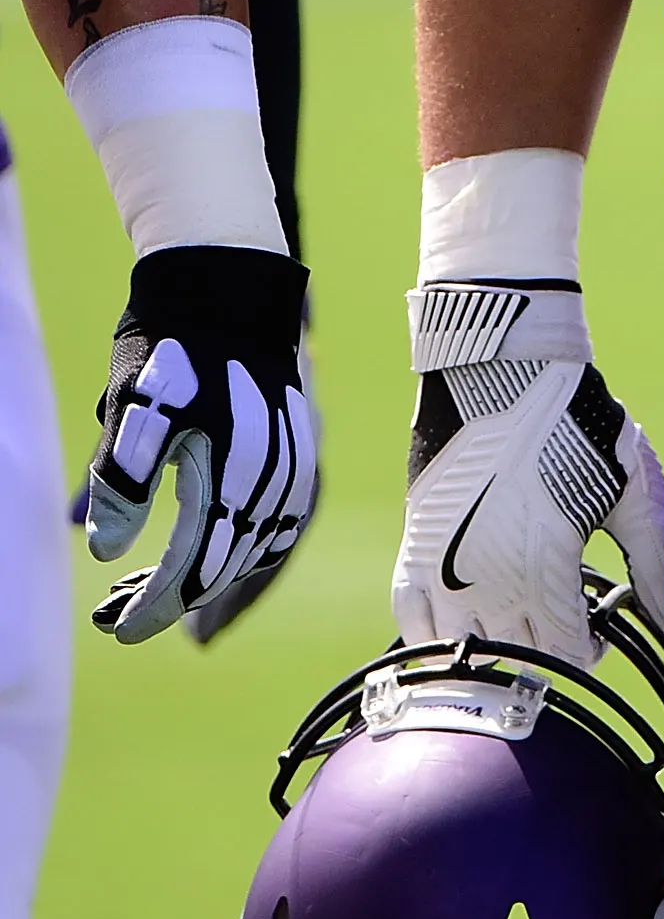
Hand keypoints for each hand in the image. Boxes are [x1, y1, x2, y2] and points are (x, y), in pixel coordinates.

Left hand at [86, 247, 315, 641]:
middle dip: (172, 599)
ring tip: (157, 590)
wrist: (233, 290)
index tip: (115, 628)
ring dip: (209, 579)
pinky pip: (284, 526)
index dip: (154, 607)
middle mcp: (275, 478)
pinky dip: (250, 553)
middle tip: (117, 612)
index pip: (194, 566)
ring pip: (256, 551)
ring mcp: (296, 467)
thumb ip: (120, 481)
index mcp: (232, 471)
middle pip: (226, 566)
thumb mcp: (133, 408)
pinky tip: (220, 555)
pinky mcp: (302, 454)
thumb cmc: (174, 346)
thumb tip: (105, 552)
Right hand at [394, 280, 663, 669]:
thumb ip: (651, 564)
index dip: (589, 650)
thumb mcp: (626, 492)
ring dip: (497, 644)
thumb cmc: (574, 423)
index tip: (598, 624)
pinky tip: (466, 618)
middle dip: (549, 645)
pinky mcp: (413, 549)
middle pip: (520, 656)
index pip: (566, 654)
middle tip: (564, 613)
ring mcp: (443, 569)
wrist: (502, 368)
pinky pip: (412, 623)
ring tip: (519, 613)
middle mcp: (489, 580)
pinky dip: (437, 634)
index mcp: (545, 569)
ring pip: (466, 650)